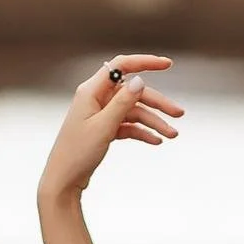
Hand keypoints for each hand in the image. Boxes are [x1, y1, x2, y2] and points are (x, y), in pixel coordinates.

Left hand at [38, 56, 182, 211]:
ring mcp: (100, 114)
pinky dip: (142, 132)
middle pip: (133, 92)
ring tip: (172, 135)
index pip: (121, 66)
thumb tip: (140, 79)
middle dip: (157, 103)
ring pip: (134, 111)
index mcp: (91, 91)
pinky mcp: (104, 129)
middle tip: (179, 114)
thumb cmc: (77, 153)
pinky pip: (128, 125)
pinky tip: (156, 141)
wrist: (63, 181)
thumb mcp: (104, 126)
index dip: (145, 62)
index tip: (167, 64)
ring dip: (154, 122)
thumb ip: (123, 102)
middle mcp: (96, 98)